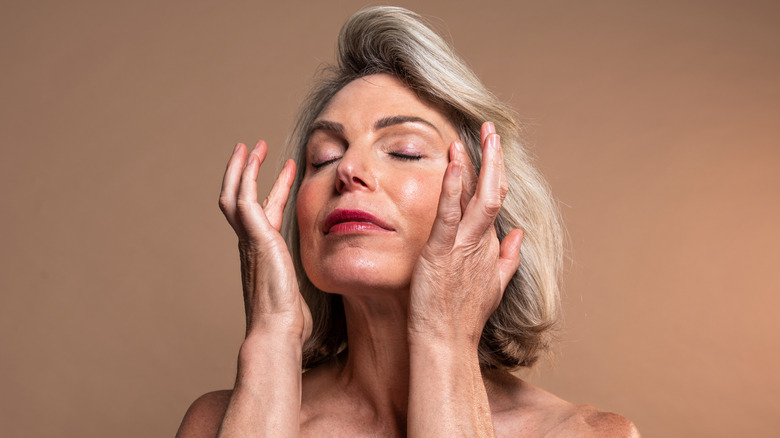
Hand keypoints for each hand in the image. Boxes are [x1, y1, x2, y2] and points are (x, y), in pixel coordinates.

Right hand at [218, 141, 311, 343]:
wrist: (277, 332)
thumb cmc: (291, 323)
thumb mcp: (304, 292)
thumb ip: (313, 278)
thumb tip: (336, 279)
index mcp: (264, 255)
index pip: (265, 214)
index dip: (274, 190)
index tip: (288, 171)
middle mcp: (251, 245)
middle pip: (240, 200)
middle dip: (247, 173)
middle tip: (255, 150)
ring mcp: (250, 241)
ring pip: (235, 195)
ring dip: (242, 168)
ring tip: (251, 146)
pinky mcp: (255, 237)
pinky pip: (244, 198)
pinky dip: (247, 176)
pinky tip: (255, 158)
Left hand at [408, 123, 522, 345]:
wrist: (446, 341)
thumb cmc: (463, 316)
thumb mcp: (494, 285)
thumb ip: (508, 257)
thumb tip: (520, 234)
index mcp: (489, 246)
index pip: (495, 200)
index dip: (496, 172)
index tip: (492, 148)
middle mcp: (481, 242)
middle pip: (494, 192)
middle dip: (494, 158)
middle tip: (490, 129)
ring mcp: (463, 246)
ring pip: (478, 198)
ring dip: (479, 164)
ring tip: (478, 134)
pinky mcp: (440, 252)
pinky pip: (448, 215)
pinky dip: (452, 188)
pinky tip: (453, 163)